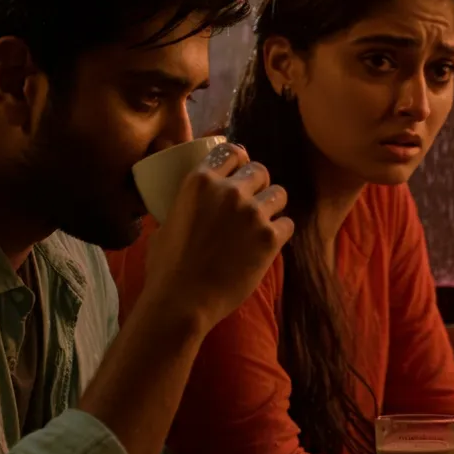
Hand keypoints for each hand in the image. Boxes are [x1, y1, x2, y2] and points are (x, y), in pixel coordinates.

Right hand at [141, 143, 293, 332]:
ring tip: (263, 223)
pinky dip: (281, 232)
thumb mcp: (166, 223)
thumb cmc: (166, 268)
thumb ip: (184, 205)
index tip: (241, 171)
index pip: (232, 152)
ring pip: (279, 194)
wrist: (182, 301)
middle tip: (253, 202)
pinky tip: (269, 243)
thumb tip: (188, 205)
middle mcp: (229, 191)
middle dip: (259, 184)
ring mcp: (252, 213)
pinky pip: (288, 224)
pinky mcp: (269, 237)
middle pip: (260, 170)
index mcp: (200, 181)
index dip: (240, 161)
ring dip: (273, 206)